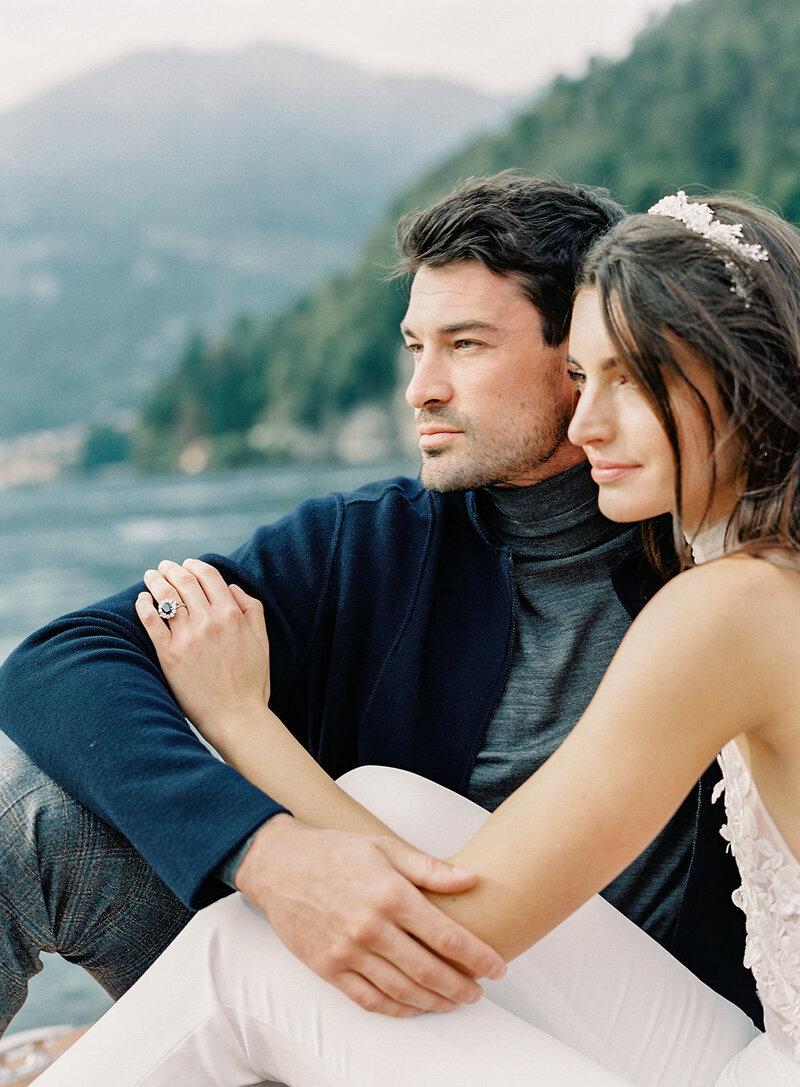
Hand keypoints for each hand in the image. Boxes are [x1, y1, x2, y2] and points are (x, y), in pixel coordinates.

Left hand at [136, 558, 270, 742]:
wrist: (236, 717)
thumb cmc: (252, 683)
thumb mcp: (262, 641)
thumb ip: (252, 610)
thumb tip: (232, 588)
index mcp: (232, 616)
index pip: (210, 577)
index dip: (196, 565)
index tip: (188, 564)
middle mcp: (209, 621)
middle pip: (185, 581)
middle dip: (172, 569)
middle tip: (164, 566)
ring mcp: (187, 637)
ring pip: (166, 596)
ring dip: (156, 580)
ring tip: (151, 576)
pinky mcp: (169, 655)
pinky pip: (152, 621)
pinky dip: (144, 605)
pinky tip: (142, 599)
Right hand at [236, 814, 505, 1017]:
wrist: (280, 865)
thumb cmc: (336, 852)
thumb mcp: (385, 847)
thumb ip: (430, 869)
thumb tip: (472, 880)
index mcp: (390, 894)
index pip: (446, 935)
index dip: (478, 956)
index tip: (498, 967)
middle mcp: (371, 927)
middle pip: (429, 970)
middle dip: (461, 986)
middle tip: (479, 992)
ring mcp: (348, 951)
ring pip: (403, 990)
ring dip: (434, 1001)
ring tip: (454, 1002)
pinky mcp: (329, 968)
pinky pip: (370, 1000)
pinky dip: (398, 1009)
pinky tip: (415, 1007)